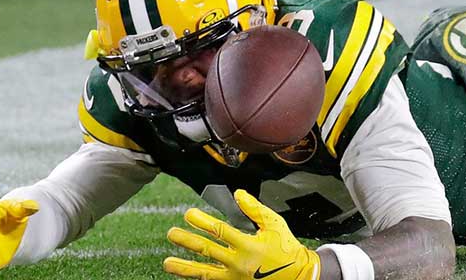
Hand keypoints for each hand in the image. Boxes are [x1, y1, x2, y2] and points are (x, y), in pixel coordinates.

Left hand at [164, 189, 319, 279]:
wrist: (297, 275)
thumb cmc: (286, 247)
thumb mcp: (275, 225)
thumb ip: (256, 209)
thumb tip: (238, 194)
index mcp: (249, 245)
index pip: (220, 231)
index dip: (203, 222)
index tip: (189, 214)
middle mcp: (239, 263)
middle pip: (208, 251)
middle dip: (187, 241)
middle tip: (171, 233)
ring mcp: (235, 278)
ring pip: (204, 273)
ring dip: (184, 267)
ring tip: (167, 263)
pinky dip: (197, 279)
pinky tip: (185, 276)